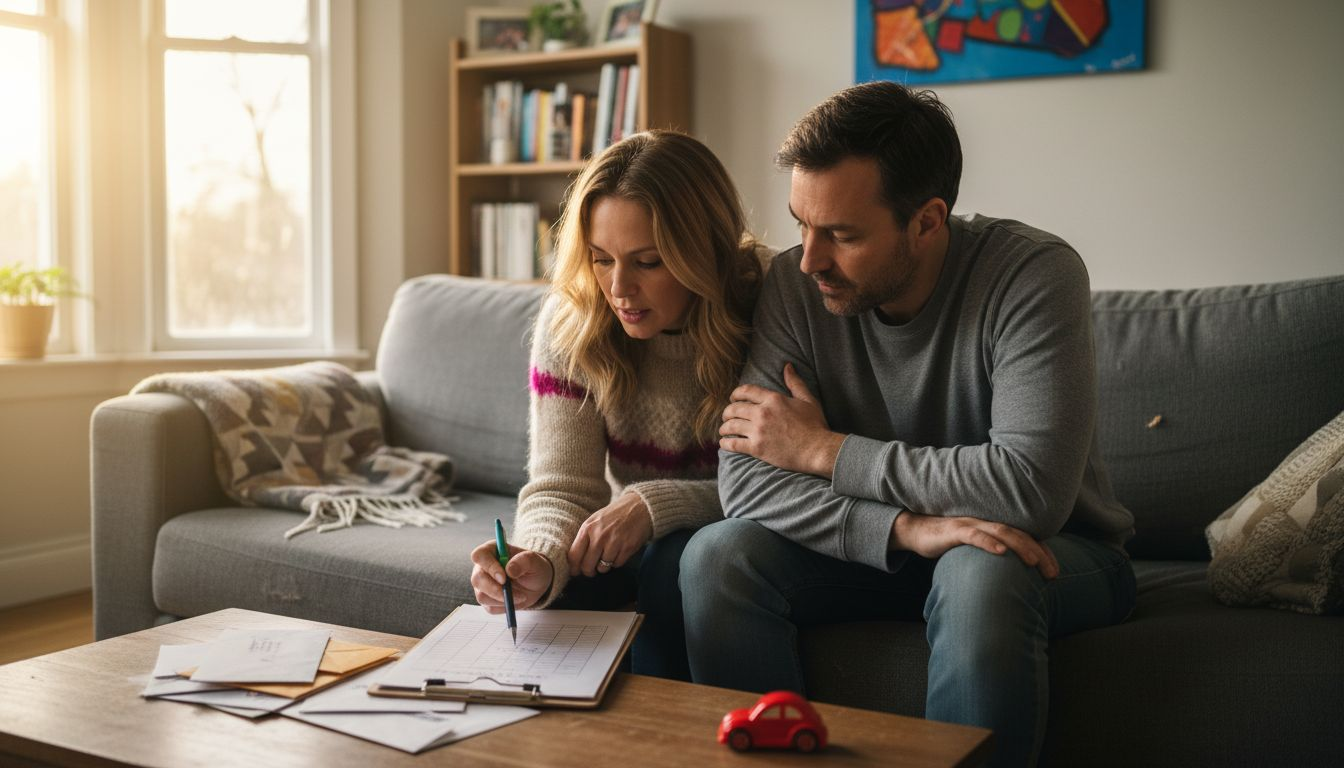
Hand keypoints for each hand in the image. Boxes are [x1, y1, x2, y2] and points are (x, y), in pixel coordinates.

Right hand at [470, 540, 553, 612]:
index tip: (504, 578)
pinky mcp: (486, 599)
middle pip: (477, 579)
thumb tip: (509, 569)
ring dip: (502, 599)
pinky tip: (514, 600)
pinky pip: (489, 607)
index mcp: (491, 550)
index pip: (479, 556)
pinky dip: (504, 607)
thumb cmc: (533, 567)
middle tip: (513, 593)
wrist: (536, 583)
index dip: (489, 567)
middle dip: (495, 589)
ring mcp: (482, 584)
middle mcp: (482, 567)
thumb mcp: (534, 561)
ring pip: (481, 596)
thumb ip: (524, 561)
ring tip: (520, 595)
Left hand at [568, 492, 652, 577]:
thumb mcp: (594, 521)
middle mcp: (599, 536)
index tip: (576, 572)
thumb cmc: (614, 515)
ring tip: (607, 556)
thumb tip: (574, 561)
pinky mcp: (627, 548)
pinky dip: (617, 562)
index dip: (573, 568)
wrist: (639, 507)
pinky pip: (617, 564)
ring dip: (604, 566)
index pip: (574, 556)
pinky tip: (619, 552)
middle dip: (589, 571)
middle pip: (587, 566)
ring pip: (602, 568)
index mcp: (587, 528)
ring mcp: (614, 542)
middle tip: (591, 570)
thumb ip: (584, 538)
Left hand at [719, 362, 845, 477]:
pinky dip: (725, 443)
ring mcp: (758, 431)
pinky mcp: (757, 448)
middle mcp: (763, 413)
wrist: (818, 450)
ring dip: (724, 427)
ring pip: (731, 425)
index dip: (735, 394)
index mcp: (773, 399)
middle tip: (726, 417)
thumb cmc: (815, 425)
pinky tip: (725, 443)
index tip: (732, 398)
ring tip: (724, 430)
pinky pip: (733, 443)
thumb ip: (795, 382)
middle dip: (727, 412)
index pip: (746, 391)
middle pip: (734, 408)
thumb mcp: (807, 400)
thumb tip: (787, 366)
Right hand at [889, 512, 1058, 578]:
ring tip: (1035, 562)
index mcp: (993, 527)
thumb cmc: (947, 542)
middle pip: (1019, 534)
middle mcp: (986, 522)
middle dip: (1039, 553)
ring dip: (1021, 546)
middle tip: (1053, 574)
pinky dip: (988, 543)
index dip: (1043, 551)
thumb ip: (992, 555)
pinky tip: (1001, 552)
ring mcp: (970, 524)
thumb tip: (1013, 575)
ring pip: (1001, 532)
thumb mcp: (974, 549)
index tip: (1055, 570)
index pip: (1025, 537)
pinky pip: (974, 535)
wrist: (916, 531)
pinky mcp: (954, 531)